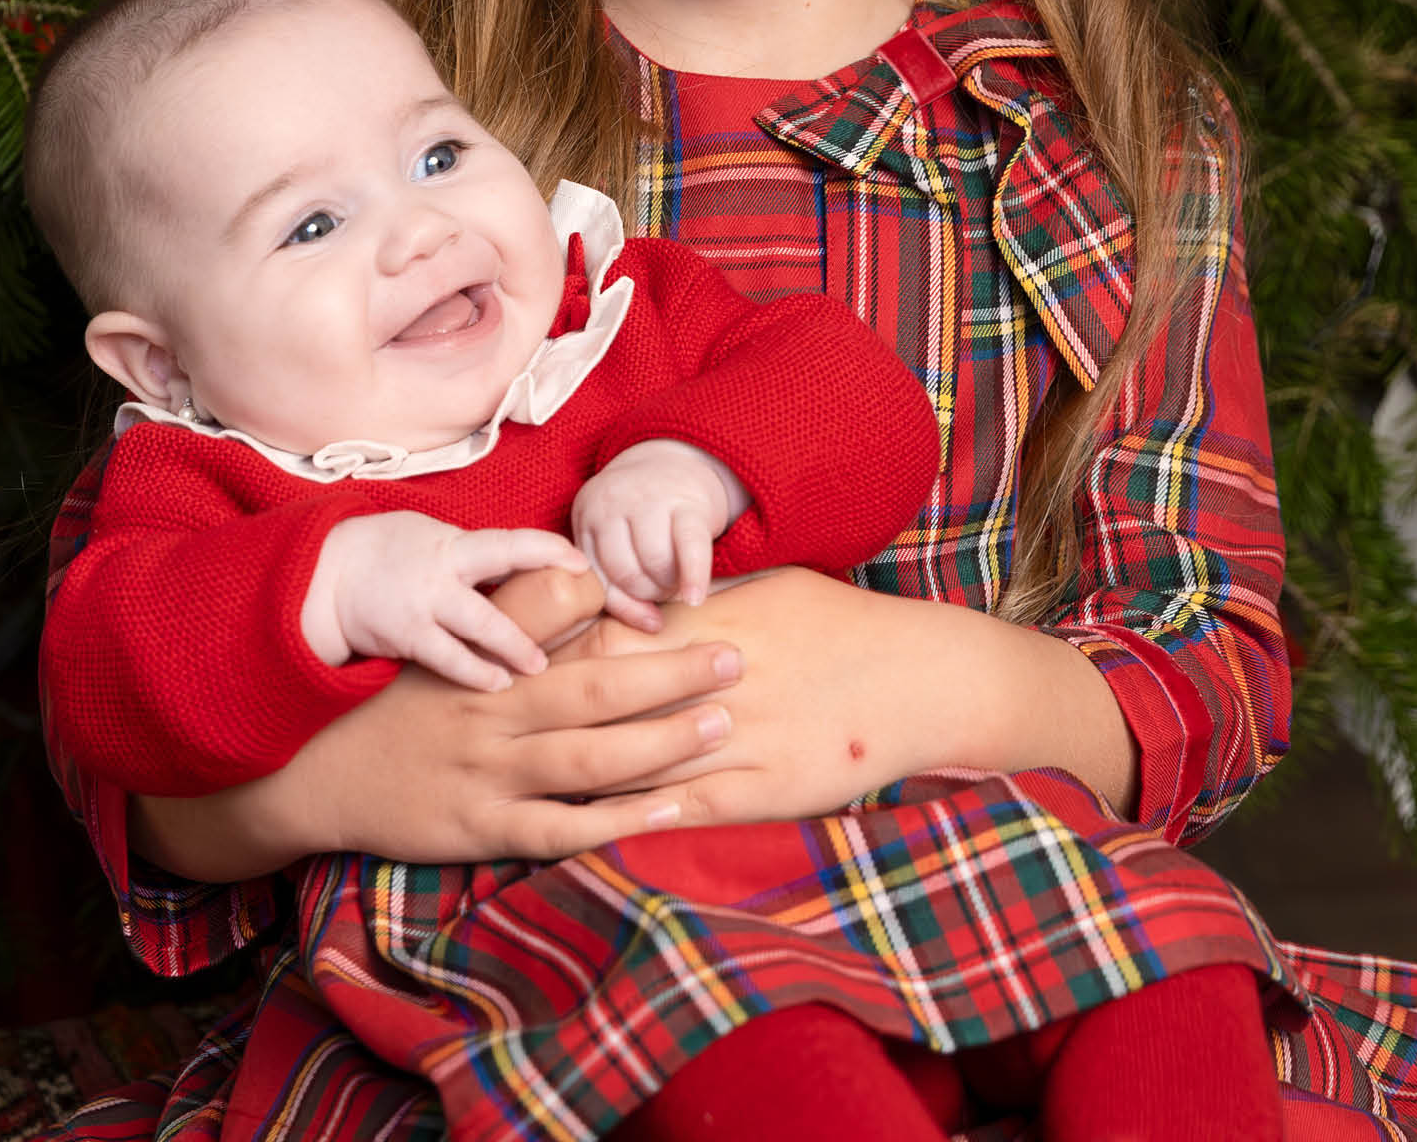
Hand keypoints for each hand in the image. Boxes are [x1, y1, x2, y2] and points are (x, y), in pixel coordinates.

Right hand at [134, 567, 750, 877]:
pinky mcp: (483, 830)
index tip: (683, 605)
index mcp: (489, 664)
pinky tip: (670, 811)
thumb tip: (591, 582)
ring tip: (719, 727)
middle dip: (671, 676)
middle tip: (733, 660)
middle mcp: (494, 715)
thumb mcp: (451, 650)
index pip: (566, 626)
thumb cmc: (404, 706)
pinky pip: (560, 829)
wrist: (322, 778)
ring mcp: (489, 777)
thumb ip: (518, 622)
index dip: (626, 615)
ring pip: (588, 760)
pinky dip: (618, 823)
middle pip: (596, 690)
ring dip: (660, 744)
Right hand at [301, 510, 592, 690]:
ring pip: (482, 626)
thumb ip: (478, 559)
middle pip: (507, 577)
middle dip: (548, 598)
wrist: (328, 574)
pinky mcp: (406, 637)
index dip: (551, 551)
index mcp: (457, 545)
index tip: (585, 565)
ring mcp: (425, 605)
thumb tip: (529, 572)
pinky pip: (447, 658)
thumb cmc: (389, 553)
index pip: (513, 542)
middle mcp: (445, 572)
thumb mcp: (436, 541)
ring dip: (515, 648)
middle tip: (584, 619)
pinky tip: (497, 684)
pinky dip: (475, 671)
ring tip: (539, 668)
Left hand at [545, 568, 930, 820]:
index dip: (559, 650)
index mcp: (716, 625)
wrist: (918, 677)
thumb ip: (709, 594)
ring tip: (525, 787)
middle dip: (554, 713)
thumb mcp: (772, 587)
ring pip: (643, 757)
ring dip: (582, 775)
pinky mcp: (765, 787)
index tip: (516, 660)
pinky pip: (691, 804)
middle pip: (615, 696)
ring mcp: (742, 736)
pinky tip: (597, 829)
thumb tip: (656, 590)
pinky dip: (641, 816)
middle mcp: (718, 680)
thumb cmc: (844, 623)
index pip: (614, 633)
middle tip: (498, 729)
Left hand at [571, 440, 749, 615]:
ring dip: (670, 585)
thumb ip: (616, 582)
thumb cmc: (639, 518)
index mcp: (587, 514)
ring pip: (655, 564)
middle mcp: (612, 502)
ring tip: (678, 579)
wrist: (674, 461)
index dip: (623, 604)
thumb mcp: (613, 539)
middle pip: (626, 573)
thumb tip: (651, 625)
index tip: (647, 618)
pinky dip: (693, 577)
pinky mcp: (687, 501)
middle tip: (664, 588)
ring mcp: (648, 498)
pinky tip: (695, 598)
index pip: (597, 575)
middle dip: (648, 592)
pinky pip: (689, 548)